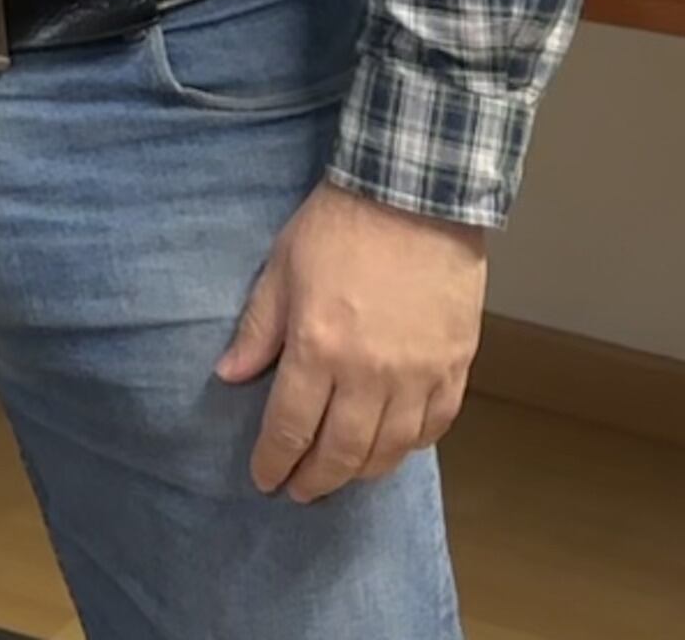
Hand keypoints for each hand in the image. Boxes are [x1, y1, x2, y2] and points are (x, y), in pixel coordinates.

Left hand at [215, 181, 487, 501]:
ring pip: (389, 450)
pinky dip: (411, 445)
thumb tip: (230, 375)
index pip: (290, 427)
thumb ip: (258, 329)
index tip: (264, 477)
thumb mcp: (282, 268)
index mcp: (318, 348)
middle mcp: (368, 373)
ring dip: (361, 472)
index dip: (274, 460)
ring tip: (341, 476)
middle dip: (314, 479)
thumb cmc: (340, 226)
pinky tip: (393, 446)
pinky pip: (434, 426)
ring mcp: (417, 374)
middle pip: (340, 452)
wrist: (415, 195)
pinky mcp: (455, 366)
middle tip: (299, 490)